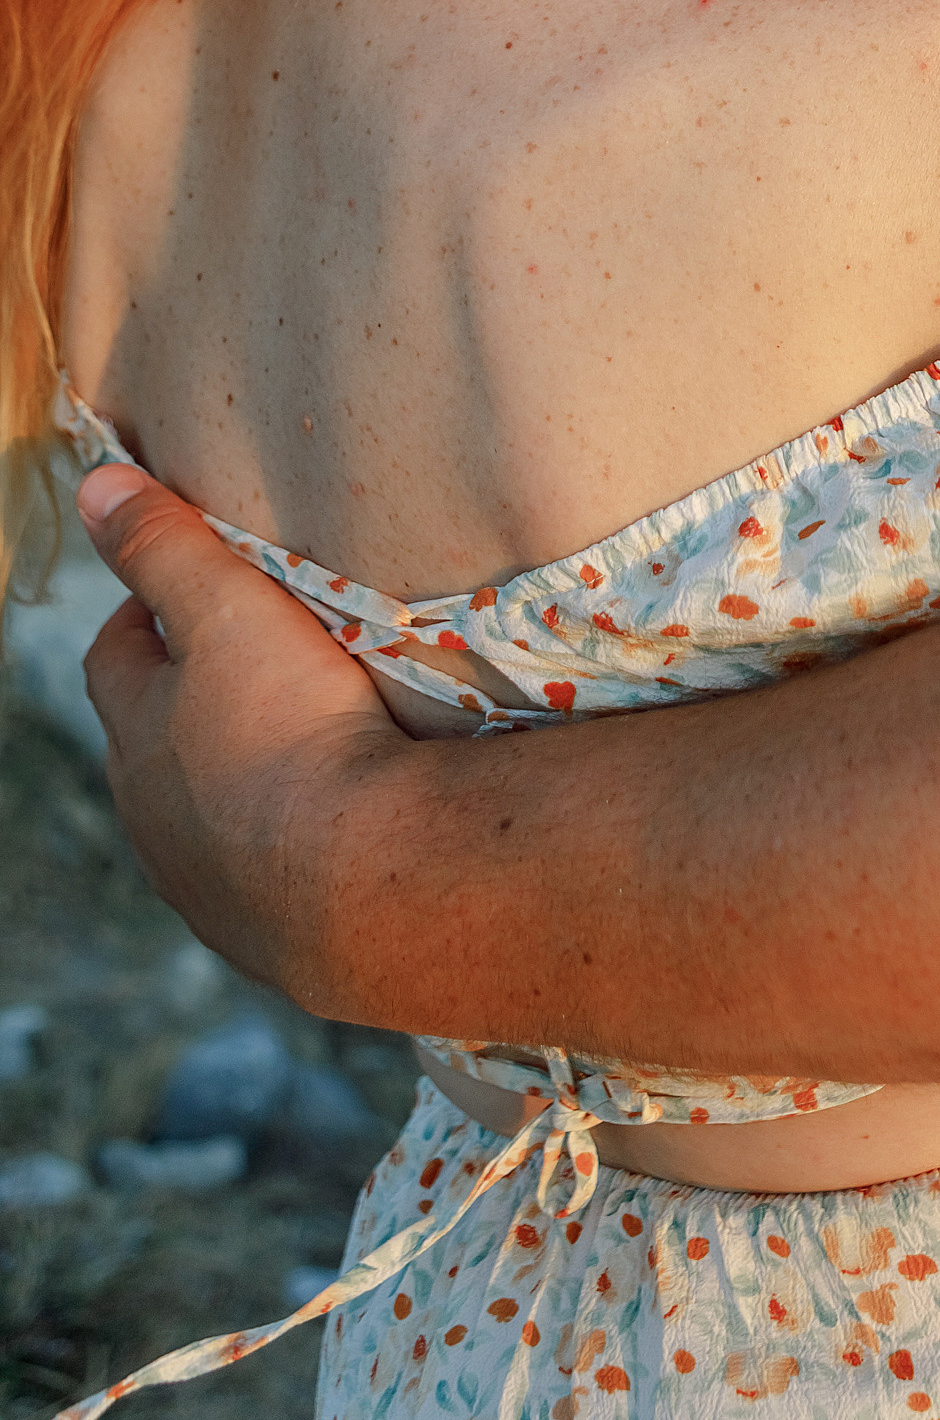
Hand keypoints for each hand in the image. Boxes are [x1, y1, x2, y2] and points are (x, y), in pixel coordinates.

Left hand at [75, 464, 411, 1000]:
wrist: (365, 882)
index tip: (199, 585)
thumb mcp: (228, 611)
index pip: (116, 656)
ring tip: (308, 739)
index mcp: (134, 732)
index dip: (150, 613)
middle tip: (260, 657)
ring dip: (236, 774)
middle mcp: (151, 815)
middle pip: (152, 738)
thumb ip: (164, 547)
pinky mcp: (263, 932)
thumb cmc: (293, 729)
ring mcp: (203, 881)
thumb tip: (94, 487)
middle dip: (190, 697)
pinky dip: (284, 840)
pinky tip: (337, 824)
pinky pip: (259, 873)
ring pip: (201, 811)